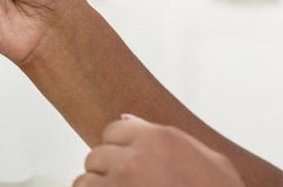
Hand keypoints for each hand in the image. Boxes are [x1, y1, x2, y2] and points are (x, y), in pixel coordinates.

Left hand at [74, 115, 243, 186]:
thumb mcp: (211, 162)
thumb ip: (170, 137)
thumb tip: (128, 118)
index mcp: (159, 139)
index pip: (114, 129)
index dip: (120, 149)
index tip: (128, 164)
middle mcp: (135, 157)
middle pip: (97, 154)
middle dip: (108, 170)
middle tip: (129, 185)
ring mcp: (121, 182)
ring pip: (86, 178)